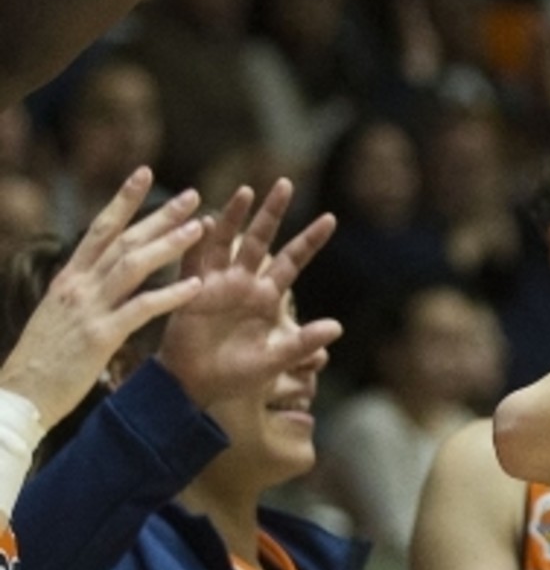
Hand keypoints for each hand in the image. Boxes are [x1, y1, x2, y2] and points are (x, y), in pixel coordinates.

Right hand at [0, 167, 202, 426]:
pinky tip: (195, 287)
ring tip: (200, 229)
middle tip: (192, 195)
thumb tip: (99, 281)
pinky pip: (140, 310)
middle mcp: (78, 285)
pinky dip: (169, 296)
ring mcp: (88, 308)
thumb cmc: (44, 362)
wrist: (20, 394)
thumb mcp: (61, 317)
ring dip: (169, 244)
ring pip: (133, 265)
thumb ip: (82, 296)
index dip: (123, 201)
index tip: (144, 175)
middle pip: (122, 239)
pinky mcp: (100, 336)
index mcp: (69, 278)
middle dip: (158, 215)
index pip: (99, 229)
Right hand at [156, 178, 339, 406]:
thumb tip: (338, 327)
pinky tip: (206, 222)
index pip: (293, 261)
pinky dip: (198, 242)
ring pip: (227, 241)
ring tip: (245, 192)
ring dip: (234, 217)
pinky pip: (194, 261)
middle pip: (260, 240)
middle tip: (285, 183)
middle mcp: (243, 283)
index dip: (310, 240)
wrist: (198, 386)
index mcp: (267, 297)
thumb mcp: (276, 360)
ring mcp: (216, 283)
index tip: (331, 218)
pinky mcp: (192, 290)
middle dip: (272, 213)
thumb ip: (304, 343)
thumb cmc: (237, 376)